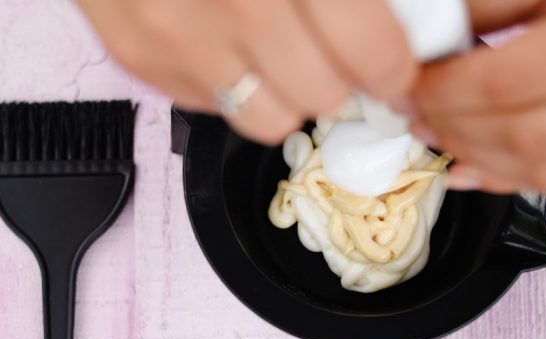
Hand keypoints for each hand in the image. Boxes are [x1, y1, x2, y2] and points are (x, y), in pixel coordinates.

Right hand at [76, 0, 416, 143]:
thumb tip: (405, 21)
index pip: (369, 50)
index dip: (393, 71)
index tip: (394, 72)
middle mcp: (234, 3)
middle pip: (323, 96)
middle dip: (338, 80)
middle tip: (333, 53)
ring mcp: (178, 36)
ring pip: (269, 120)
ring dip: (286, 94)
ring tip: (279, 54)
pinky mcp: (140, 58)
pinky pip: (215, 107)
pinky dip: (232, 84)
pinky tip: (224, 41)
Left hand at [409, 0, 545, 192]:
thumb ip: (490, 6)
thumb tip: (427, 31)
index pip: (507, 82)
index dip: (446, 92)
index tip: (411, 87)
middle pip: (521, 134)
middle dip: (452, 127)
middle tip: (415, 112)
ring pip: (539, 166)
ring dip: (472, 155)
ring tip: (433, 133)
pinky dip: (503, 176)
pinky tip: (466, 166)